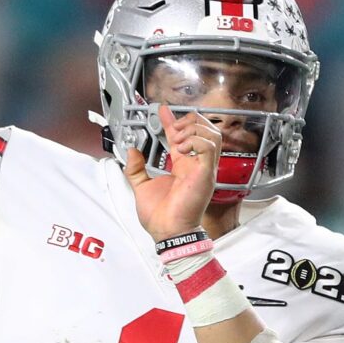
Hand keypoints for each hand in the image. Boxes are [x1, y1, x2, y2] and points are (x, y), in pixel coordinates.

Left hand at [123, 105, 221, 241]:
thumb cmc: (160, 217)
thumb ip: (135, 169)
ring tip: (177, 139)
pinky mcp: (205, 174)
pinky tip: (182, 148)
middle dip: (189, 121)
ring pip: (212, 135)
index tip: (162, 110)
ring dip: (193, 130)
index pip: (183, 136)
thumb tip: (132, 151)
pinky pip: (209, 148)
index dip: (172, 120)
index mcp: (183, 167)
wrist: (167, 232)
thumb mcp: (141, 186)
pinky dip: (195, 141)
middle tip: (173, 128)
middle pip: (205, 130)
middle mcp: (196, 165)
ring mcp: (203, 169)